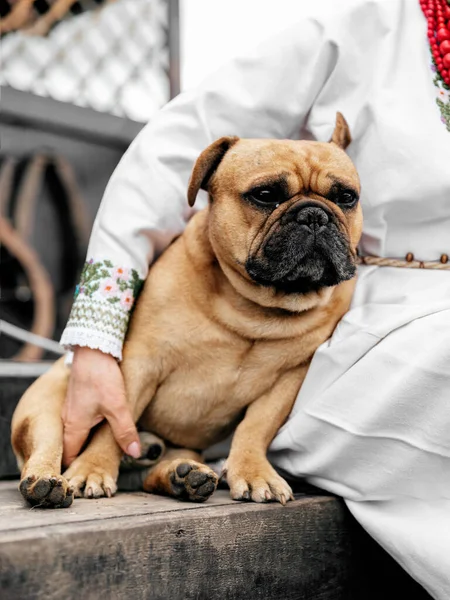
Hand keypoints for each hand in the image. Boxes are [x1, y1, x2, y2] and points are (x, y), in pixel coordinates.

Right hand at [62, 346, 140, 466]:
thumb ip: (125, 432)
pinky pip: (81, 419)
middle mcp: (68, 419)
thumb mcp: (118, 407)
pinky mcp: (79, 397)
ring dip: (87, 441)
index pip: (69, 457)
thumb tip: (134, 454)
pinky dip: (89, 426)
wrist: (93, 347)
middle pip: (72, 446)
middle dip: (82, 458)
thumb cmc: (102, 377)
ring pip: (77, 431)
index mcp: (74, 426)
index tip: (87, 478)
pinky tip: (103, 425)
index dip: (76, 470)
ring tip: (102, 451)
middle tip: (97, 469)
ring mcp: (72, 407)